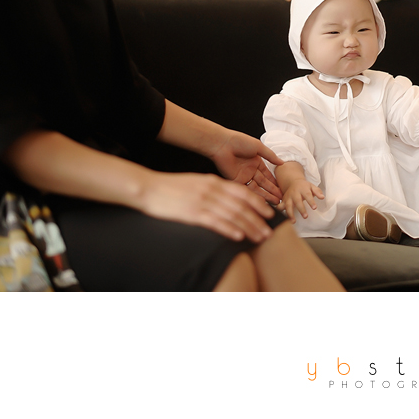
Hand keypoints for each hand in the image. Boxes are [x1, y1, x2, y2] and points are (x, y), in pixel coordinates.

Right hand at [139, 171, 277, 242]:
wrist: (148, 188)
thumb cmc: (171, 187)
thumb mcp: (196, 183)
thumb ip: (212, 190)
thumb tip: (227, 200)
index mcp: (214, 181)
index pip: (243, 192)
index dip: (258, 203)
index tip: (269, 213)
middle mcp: (212, 190)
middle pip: (242, 206)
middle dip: (258, 219)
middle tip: (269, 231)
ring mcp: (202, 201)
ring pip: (233, 215)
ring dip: (249, 227)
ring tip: (259, 237)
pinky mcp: (192, 212)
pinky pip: (215, 222)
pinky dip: (229, 229)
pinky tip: (239, 236)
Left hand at [210, 130, 283, 202]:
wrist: (222, 144)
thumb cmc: (239, 141)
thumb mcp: (259, 147)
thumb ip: (271, 156)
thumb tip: (282, 162)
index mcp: (256, 162)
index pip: (267, 175)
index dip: (274, 182)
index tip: (281, 189)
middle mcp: (250, 170)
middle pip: (263, 183)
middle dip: (272, 191)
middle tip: (281, 199)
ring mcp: (243, 176)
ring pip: (256, 188)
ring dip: (266, 195)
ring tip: (275, 202)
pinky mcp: (235, 181)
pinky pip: (246, 190)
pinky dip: (254, 196)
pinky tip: (263, 201)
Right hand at [279, 180, 324, 221]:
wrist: (293, 182)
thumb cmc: (304, 186)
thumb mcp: (312, 186)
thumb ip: (317, 192)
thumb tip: (322, 197)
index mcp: (303, 189)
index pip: (307, 195)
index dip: (311, 201)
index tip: (314, 208)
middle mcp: (294, 193)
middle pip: (297, 201)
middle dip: (301, 209)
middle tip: (305, 216)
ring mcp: (288, 197)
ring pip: (288, 205)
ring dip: (290, 213)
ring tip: (293, 221)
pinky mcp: (283, 201)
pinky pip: (280, 206)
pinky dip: (280, 212)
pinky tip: (282, 219)